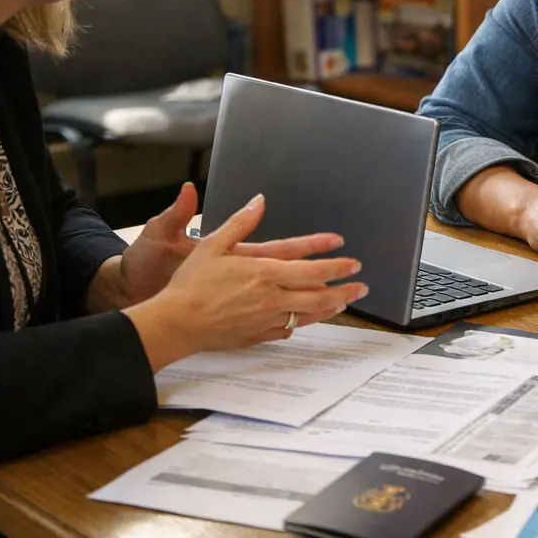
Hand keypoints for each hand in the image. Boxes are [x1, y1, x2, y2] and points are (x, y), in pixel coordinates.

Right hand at [123, 194, 367, 370]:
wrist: (176, 323)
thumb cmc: (192, 284)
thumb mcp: (213, 244)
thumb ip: (241, 222)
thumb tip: (259, 201)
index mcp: (264, 271)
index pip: (311, 267)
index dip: (334, 263)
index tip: (351, 259)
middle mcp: (271, 297)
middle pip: (319, 294)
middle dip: (345, 287)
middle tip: (360, 283)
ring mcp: (267, 319)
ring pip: (309, 314)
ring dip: (330, 307)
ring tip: (344, 300)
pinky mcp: (258, 335)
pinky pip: (288, 329)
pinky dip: (301, 323)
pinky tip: (306, 319)